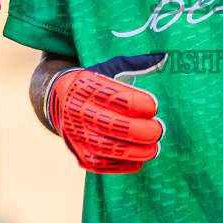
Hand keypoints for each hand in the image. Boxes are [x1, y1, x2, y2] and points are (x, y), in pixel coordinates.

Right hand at [45, 54, 166, 173]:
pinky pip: (101, 164)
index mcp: (87, 87)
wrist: (57, 100)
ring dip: (135, 151)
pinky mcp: (77, 152)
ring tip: (154, 148)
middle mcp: (78, 111)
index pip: (118, 98)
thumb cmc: (94, 83)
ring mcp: (76, 134)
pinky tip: (138, 159)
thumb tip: (165, 58)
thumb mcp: (110, 67)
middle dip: (141, 131)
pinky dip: (122, 165)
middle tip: (159, 130)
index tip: (153, 107)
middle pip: (113, 125)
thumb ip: (137, 64)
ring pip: (107, 148)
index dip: (140, 105)